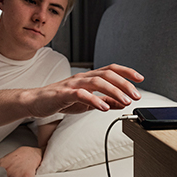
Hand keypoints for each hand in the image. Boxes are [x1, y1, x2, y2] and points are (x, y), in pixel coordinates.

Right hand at [25, 64, 143, 116]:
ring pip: (97, 82)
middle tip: (136, 95)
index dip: (126, 72)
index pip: (111, 69)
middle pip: (107, 74)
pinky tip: (103, 107)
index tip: (140, 79)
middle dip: (124, 83)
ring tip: (125, 101)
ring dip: (113, 91)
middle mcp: (83, 77)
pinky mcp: (63, 94)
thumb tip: (122, 103)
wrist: (36, 102)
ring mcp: (73, 84)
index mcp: (89, 77)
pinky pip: (81, 94)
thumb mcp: (87, 102)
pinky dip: (94, 100)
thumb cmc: (61, 99)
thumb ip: (105, 101)